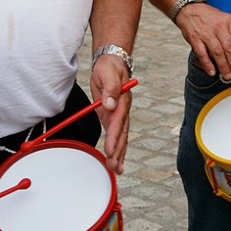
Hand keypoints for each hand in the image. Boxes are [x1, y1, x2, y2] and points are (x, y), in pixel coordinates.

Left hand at [90, 54, 131, 173]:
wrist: (112, 61)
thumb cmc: (110, 66)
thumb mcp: (108, 73)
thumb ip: (110, 89)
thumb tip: (109, 104)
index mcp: (122, 99)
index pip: (118, 120)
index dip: (114, 136)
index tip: (110, 150)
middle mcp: (122, 109)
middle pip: (122, 132)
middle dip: (118, 150)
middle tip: (113, 166)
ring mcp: (119, 113)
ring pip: (121, 136)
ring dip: (119, 152)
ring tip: (116, 169)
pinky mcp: (112, 115)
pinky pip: (115, 133)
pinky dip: (116, 147)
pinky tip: (115, 159)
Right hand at [175, 2, 230, 80]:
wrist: (188, 9)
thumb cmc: (207, 16)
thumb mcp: (223, 18)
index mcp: (228, 20)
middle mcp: (218, 26)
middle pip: (230, 49)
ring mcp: (206, 32)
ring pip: (218, 53)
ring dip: (223, 67)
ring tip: (226, 75)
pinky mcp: (195, 38)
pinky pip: (203, 54)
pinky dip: (208, 64)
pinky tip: (212, 71)